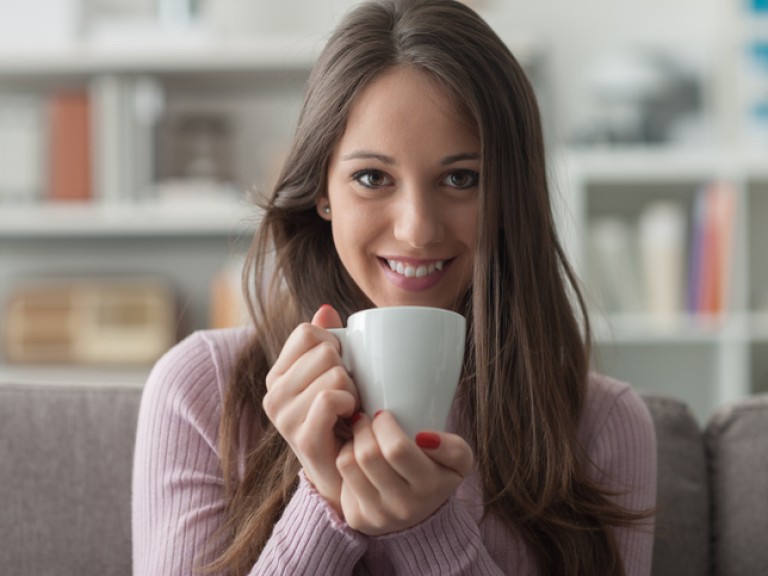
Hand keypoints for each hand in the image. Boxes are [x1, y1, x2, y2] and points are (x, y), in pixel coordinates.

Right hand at [263, 305, 358, 514]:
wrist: (343, 474)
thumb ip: (327, 341)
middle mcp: (273, 393)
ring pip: (334, 373)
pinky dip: (349, 403)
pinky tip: (349, 418)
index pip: (307, 332)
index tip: (340, 368)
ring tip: (349, 409)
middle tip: (347, 395)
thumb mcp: (332, 375)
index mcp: (278, 374)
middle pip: (324, 351)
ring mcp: (283, 416)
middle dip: (347, 369)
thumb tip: (325, 309)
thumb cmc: (341, 421)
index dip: (334, 344)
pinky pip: (331, 397)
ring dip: (353, 390)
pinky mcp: (301, 436)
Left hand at [336, 411, 473, 534]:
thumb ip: (454, 447)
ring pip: (348, 463)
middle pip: (368, 455)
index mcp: (429, 486)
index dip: (384, 424)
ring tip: (361, 434)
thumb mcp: (459, 461)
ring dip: (352, 440)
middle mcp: (403, 505)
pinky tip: (356, 454)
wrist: (422, 518)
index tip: (384, 415)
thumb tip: (425, 438)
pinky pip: (341, 476)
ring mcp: (378, 515)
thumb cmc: (437, 476)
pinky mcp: (358, 518)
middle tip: (369, 420)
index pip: (397, 449)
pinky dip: (345, 457)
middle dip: (364, 427)